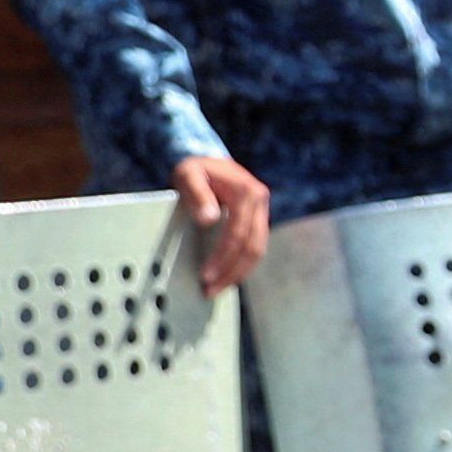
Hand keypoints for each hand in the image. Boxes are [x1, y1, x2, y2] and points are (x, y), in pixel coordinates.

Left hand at [171, 153, 272, 295]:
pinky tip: (228, 276)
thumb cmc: (196, 169)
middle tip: (211, 289)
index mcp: (247, 191)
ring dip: (238, 273)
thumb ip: (197, 195)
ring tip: (218, 288)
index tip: (207, 275)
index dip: (223, 257)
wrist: (208, 161)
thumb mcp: (189, 175)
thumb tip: (209, 219)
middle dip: (232, 272)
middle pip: (252, 247)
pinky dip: (242, 265)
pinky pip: (255, 248)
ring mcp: (262, 212)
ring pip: (257, 251)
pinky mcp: (258, 220)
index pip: (238, 233)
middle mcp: (260, 201)